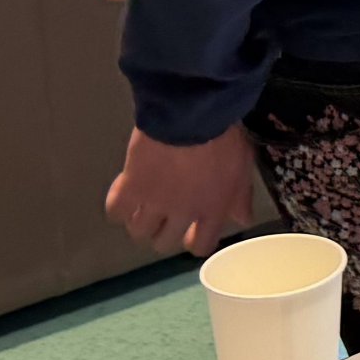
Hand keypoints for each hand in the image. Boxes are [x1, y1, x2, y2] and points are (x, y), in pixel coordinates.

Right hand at [104, 126, 256, 255]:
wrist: (191, 114)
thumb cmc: (223, 136)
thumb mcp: (242, 166)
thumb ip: (240, 197)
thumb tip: (243, 219)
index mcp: (212, 210)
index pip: (201, 246)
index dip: (194, 241)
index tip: (190, 233)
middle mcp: (181, 214)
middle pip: (164, 243)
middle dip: (163, 234)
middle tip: (163, 217)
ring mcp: (153, 203)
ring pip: (139, 231)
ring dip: (140, 222)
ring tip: (142, 207)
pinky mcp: (130, 187)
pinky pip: (116, 211)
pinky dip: (118, 207)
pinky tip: (124, 197)